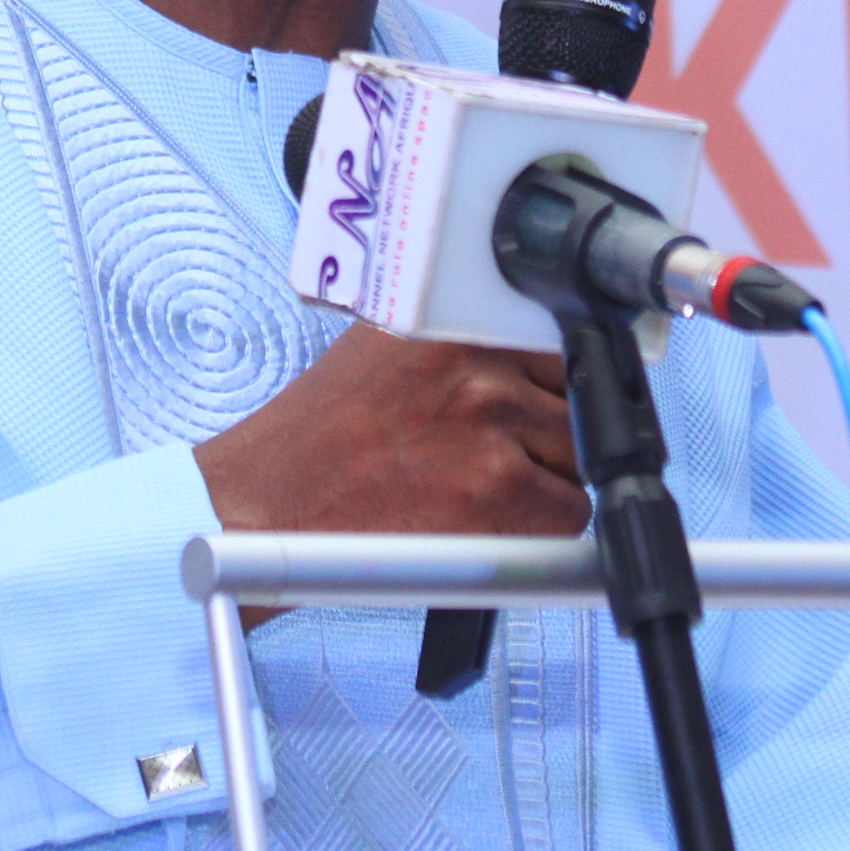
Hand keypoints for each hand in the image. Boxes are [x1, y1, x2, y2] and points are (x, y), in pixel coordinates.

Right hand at [194, 327, 588, 547]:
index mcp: (451, 317)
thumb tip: (545, 345)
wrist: (268, 505)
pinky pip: (569, 516)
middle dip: (547, 434)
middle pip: (580, 400)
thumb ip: (463, 341)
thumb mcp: (391, 350)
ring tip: (470, 487)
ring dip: (544, 484)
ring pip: (579, 460)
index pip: (562, 339)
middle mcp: (476, 360)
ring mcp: (491, 423)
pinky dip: (538, 533)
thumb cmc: (323, 438)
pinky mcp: (499, 490)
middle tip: (484, 454)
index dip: (552, 382)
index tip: (539, 400)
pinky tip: (477, 522)